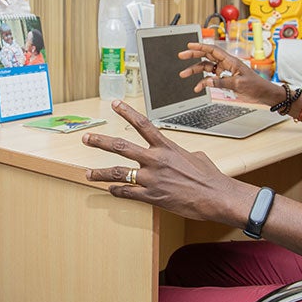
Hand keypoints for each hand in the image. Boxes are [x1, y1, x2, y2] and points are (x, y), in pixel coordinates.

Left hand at [82, 100, 249, 225]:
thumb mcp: (194, 156)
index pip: (142, 124)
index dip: (127, 112)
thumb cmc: (209, 177)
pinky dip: (116, 191)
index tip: (114, 104)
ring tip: (88, 173)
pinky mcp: (152, 197)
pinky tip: (110, 189)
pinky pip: (128, 193)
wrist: (216, 197)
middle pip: (121, 147)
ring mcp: (152, 179)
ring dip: (100, 173)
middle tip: (86, 138)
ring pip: (118, 173)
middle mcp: (155, 160)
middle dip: (100, 142)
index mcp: (166, 147)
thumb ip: (177, 152)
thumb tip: (172, 154)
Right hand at [178, 42, 282, 105]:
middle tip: (182, 56)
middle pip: (207, 56)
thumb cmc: (256, 86)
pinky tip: (197, 88)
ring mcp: (225, 72)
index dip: (201, 46)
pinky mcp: (225, 79)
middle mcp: (226, 64)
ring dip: (195, 70)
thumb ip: (222, 82)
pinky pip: (210, 79)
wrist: (264, 94)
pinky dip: (203, 83)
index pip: (213, 50)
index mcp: (231, 61)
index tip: (189, 45)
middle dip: (193, 55)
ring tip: (184, 74)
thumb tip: (208, 82)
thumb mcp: (239, 84)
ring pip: (206, 68)